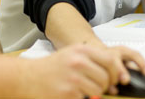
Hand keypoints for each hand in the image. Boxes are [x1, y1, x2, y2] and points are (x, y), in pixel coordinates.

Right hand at [25, 43, 144, 97]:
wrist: (27, 77)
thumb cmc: (52, 67)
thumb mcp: (72, 54)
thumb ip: (93, 60)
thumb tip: (117, 76)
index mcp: (81, 50)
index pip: (111, 61)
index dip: (116, 73)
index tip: (115, 80)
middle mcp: (78, 62)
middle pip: (106, 79)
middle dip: (104, 86)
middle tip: (95, 88)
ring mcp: (72, 79)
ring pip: (98, 91)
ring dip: (94, 95)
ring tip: (81, 91)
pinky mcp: (67, 94)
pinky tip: (70, 94)